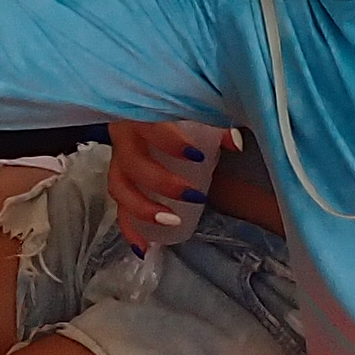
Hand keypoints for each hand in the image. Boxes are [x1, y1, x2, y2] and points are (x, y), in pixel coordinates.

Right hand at [107, 119, 223, 249]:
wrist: (147, 106)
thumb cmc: (171, 107)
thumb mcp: (194, 111)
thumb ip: (215, 124)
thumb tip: (236, 142)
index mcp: (139, 113)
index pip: (148, 127)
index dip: (170, 143)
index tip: (196, 156)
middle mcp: (123, 136)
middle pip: (133, 164)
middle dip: (162, 183)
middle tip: (195, 195)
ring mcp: (118, 159)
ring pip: (120, 188)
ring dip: (143, 209)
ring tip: (171, 222)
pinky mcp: (119, 178)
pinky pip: (118, 206)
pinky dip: (129, 229)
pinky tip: (143, 248)